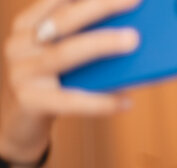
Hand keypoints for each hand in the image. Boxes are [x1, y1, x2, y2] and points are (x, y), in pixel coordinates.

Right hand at [0, 0, 140, 162]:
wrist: (19, 124)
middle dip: (100, 7)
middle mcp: (20, 44)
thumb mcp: (67, 58)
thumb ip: (88, 42)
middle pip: (64, 20)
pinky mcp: (29, 101)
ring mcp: (21, 72)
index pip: (59, 0)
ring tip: (134, 41)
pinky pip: (69, 100)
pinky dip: (100, 101)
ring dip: (102, 44)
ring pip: (66, 53)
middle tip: (134, 1)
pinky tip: (125, 101)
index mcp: (29, 25)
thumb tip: (135, 35)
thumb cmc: (54, 84)